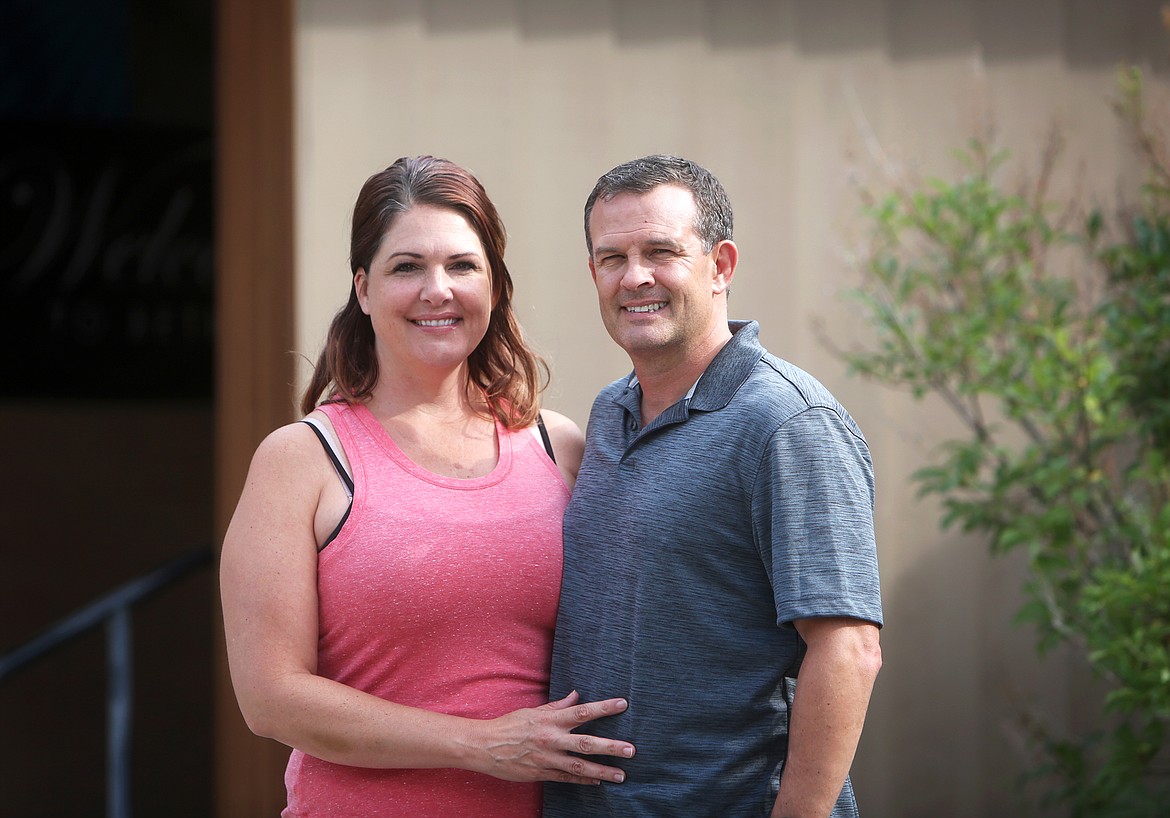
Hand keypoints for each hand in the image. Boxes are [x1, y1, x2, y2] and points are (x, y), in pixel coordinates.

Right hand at [473, 690, 634, 784]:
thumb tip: (576, 695)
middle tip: (631, 750)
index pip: (582, 712)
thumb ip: (556, 706)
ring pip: (580, 766)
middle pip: (586, 742)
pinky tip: (598, 782)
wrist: (484, 746)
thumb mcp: (532, 711)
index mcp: (550, 719)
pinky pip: (566, 778)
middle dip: (611, 747)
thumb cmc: (509, 725)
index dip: (603, 708)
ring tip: (621, 775)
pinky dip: (583, 780)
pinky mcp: (541, 773)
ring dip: (602, 771)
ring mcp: (547, 758)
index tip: (622, 704)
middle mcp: (551, 739)